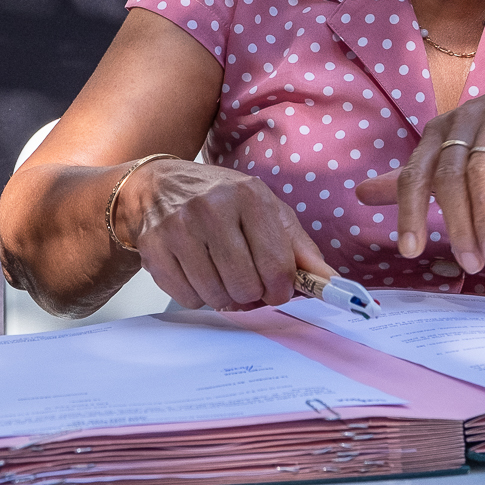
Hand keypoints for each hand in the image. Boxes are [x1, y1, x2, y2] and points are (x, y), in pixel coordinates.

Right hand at [117, 159, 331, 310]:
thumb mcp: (265, 210)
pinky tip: (197, 274)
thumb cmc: (219, 200)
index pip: (277, 265)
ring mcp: (178, 228)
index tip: (277, 288)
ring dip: (225, 297)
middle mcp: (211, 208)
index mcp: (248, 196)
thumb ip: (299, 247)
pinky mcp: (153, 248)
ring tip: (222, 277)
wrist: (156, 186)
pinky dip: (198, 296)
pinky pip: (188, 298)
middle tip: (247, 282)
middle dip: (252, 294)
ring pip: (216, 296)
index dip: (282, 288)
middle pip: (246, 285)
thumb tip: (331, 283)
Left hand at [355, 65, 484, 272]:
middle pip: (448, 177)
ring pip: (482, 172)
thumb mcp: (452, 151)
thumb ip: (414, 176)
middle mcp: (461, 123)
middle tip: (469, 263)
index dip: (408, 213)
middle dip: (456, 225)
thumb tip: (360, 194)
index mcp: (436, 134)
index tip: (410, 251)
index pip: (413, 175)